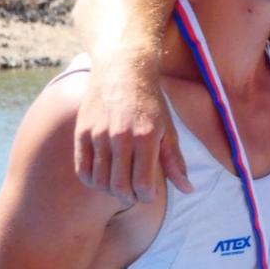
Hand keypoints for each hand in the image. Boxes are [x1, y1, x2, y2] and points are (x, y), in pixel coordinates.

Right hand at [74, 61, 190, 202]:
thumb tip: (187, 189)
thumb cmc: (150, 102)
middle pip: (119, 187)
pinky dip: (92, 181)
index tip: (149, 194)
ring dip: (110, 191)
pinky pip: (82, 170)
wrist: (122, 70)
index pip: (143, 184)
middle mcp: (121, 137)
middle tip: (135, 195)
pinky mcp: (82, 133)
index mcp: (146, 136)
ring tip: (120, 187)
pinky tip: (103, 178)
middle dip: (129, 198)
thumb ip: (175, 161)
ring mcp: (98, 135)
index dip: (147, 196)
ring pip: (99, 181)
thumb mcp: (168, 128)